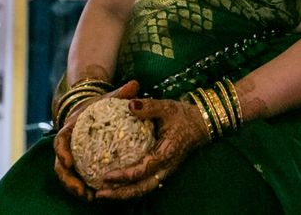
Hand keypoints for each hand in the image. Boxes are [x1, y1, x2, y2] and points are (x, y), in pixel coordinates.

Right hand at [53, 80, 139, 200]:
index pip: (60, 140)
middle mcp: (67, 144)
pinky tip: (95, 196)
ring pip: (67, 175)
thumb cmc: (101, 105)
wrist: (91, 109)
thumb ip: (121, 93)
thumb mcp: (110, 98)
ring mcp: (70, 155)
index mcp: (70, 128)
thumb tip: (135, 84)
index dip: (61, 151)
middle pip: (60, 164)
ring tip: (89, 197)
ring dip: (75, 188)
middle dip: (68, 179)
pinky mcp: (78, 164)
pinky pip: (78, 178)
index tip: (68, 162)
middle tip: (81, 190)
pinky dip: (83, 188)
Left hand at [95, 97, 210, 199]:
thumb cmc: (182, 115)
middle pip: (142, 188)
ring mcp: (164, 171)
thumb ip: (149, 106)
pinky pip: (145, 183)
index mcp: (166, 154)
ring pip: (144, 189)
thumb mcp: (167, 107)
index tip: (106, 176)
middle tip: (99, 194)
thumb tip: (130, 104)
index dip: (124, 176)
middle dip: (120, 194)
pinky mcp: (162, 170)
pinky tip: (115, 185)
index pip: (143, 170)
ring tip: (103, 194)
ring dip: (124, 194)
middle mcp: (165, 167)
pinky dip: (130, 187)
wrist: (201, 123)